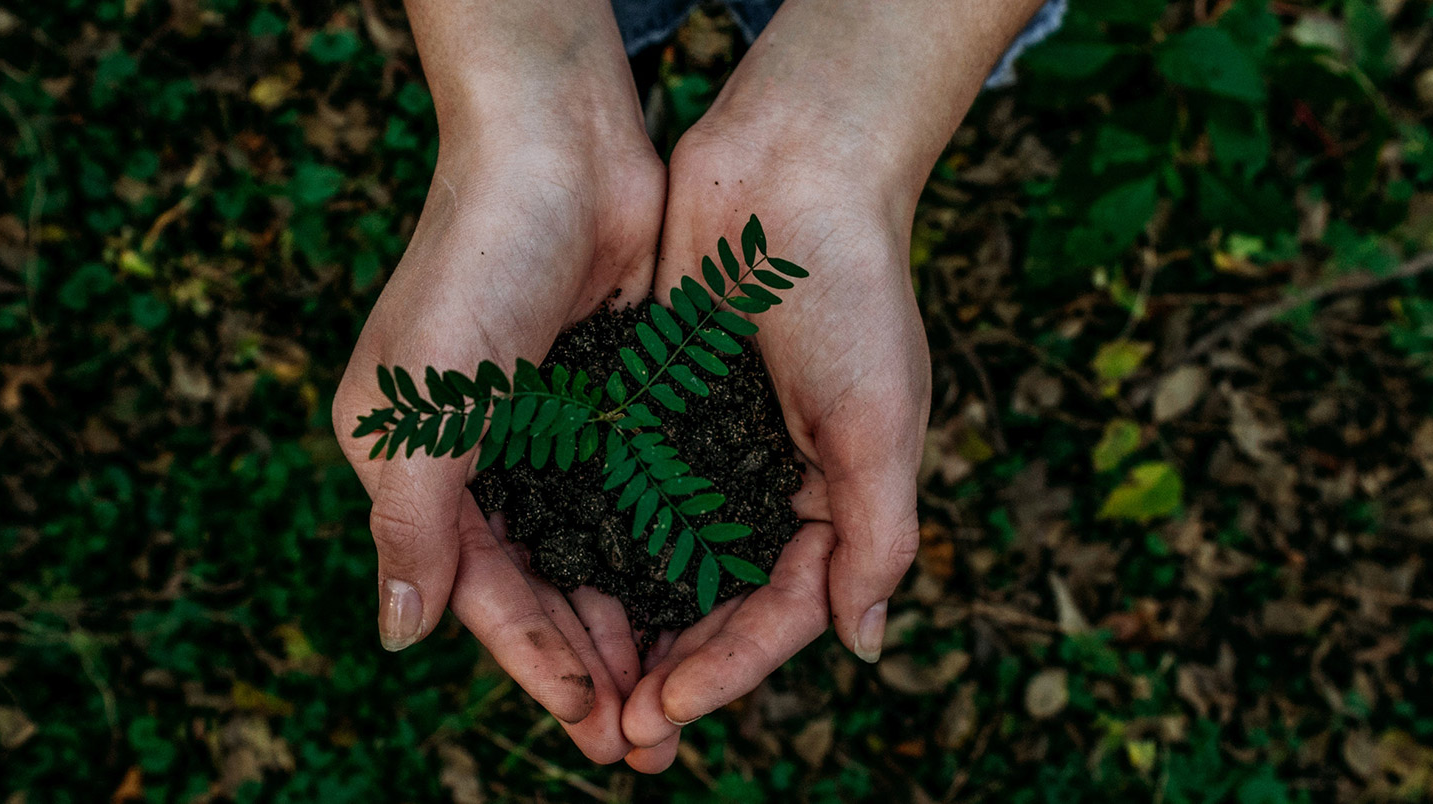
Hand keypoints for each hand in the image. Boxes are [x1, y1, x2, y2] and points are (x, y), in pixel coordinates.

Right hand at [331, 0, 663, 762]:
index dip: (535, 663)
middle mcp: (482, 461)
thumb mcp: (421, 406)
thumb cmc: (473, 268)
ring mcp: (552, 434)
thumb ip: (411, 525)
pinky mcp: (613, 404)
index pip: (480, 593)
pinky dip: (662, 554)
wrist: (557, 148)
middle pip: (542, 590)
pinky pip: (638, 500)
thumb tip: (398, 637)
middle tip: (648, 743)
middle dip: (591, 668)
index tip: (594, 724)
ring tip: (679, 696)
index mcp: (418, 468)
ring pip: (594, 556)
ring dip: (633, 627)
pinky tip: (703, 603)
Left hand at [617, 132, 929, 767]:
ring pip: (659, 561)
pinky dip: (594, 542)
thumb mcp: (881, 423)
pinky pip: (621, 492)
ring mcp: (707, 449)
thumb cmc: (853, 293)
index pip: (779, 613)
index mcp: (833, 501)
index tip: (665, 712)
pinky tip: (552, 583)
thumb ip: (877, 536)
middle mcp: (767, 486)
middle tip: (615, 734)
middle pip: (714, 605)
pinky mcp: (654, 407)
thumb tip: (864, 646)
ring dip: (625, 625)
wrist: (793, 170)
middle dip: (670, 671)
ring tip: (579, 687)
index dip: (727, 670)